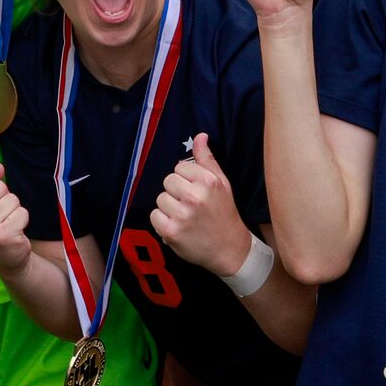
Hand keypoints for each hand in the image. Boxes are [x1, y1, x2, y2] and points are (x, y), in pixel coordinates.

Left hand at [149, 135, 252, 275]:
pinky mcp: (171, 231)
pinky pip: (154, 216)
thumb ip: (207, 159)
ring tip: (186, 217)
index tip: (197, 192)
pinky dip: (163, 222)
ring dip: (169, 208)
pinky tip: (178, 227)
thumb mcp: (221, 183)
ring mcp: (182, 215)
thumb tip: (200, 136)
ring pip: (160, 198)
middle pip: (168, 181)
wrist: (230, 249)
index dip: (186, 179)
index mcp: (208, 181)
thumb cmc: (224, 213)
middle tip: (191, 206)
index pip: (179, 167)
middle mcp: (195, 197)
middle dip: (176, 192)